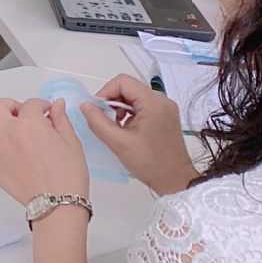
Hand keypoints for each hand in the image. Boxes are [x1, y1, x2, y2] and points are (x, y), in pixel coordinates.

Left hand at [0, 96, 88, 205]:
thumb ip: (60, 119)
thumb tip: (57, 106)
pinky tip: (18, 155)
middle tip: (22, 114)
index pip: (30, 104)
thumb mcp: (71, 141)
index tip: (46, 111)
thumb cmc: (66, 176)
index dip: (41, 105)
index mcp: (28, 124)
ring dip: (2, 127)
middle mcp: (8, 135)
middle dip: (10, 106)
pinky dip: (2, 148)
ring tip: (19, 135)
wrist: (56, 204)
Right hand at [84, 76, 199, 195]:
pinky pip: (143, 106)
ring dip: (120, 108)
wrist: (175, 180)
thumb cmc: (150, 163)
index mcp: (153, 103)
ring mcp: (166, 108)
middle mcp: (162, 101)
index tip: (97, 110)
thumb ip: (98, 122)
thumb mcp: (118, 143)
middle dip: (112, 101)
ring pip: (135, 97)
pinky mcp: (166, 116)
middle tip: (103, 120)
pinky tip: (126, 130)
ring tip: (115, 127)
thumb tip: (85, 106)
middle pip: (130, 88)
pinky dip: (130, 114)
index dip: (105, 92)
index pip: (123, 82)